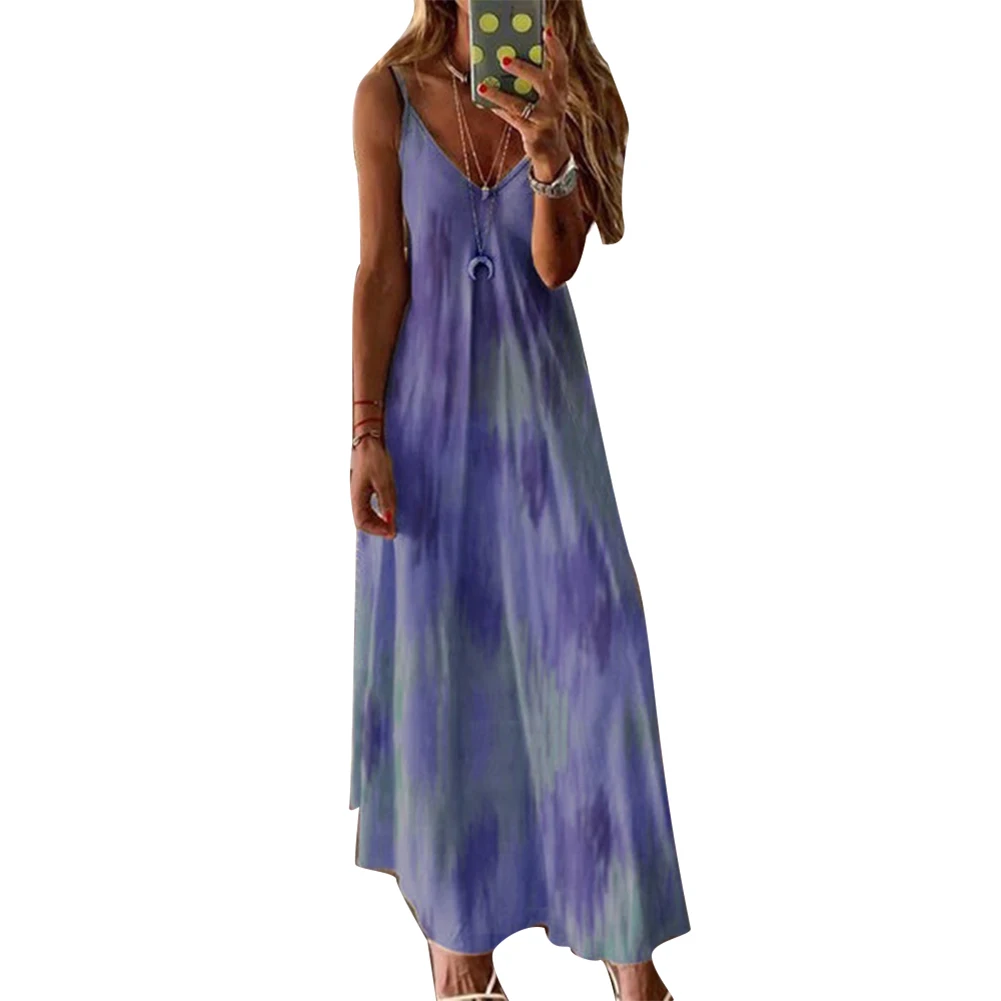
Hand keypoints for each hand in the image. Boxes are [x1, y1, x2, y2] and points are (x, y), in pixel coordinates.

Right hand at [350, 436, 396, 538]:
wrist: (369, 443)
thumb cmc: (374, 460)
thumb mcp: (384, 482)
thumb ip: (386, 502)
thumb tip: (390, 521)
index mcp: (356, 496)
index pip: (362, 522)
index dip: (375, 530)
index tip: (390, 532)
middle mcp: (355, 497)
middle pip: (363, 521)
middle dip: (377, 528)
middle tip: (393, 531)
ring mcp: (358, 493)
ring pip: (365, 514)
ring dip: (377, 521)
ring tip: (391, 524)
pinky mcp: (364, 489)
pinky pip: (368, 506)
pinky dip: (377, 513)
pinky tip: (387, 512)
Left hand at [478, 26, 571, 179]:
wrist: (553, 155)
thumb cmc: (545, 121)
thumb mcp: (546, 101)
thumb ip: (534, 84)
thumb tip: (508, 63)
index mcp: (560, 91)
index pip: (562, 65)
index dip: (556, 48)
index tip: (546, 31)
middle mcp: (556, 104)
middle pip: (542, 82)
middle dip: (524, 69)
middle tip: (505, 59)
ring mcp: (545, 121)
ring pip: (520, 105)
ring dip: (500, 95)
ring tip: (484, 86)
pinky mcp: (534, 135)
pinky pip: (513, 119)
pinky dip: (499, 110)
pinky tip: (486, 101)